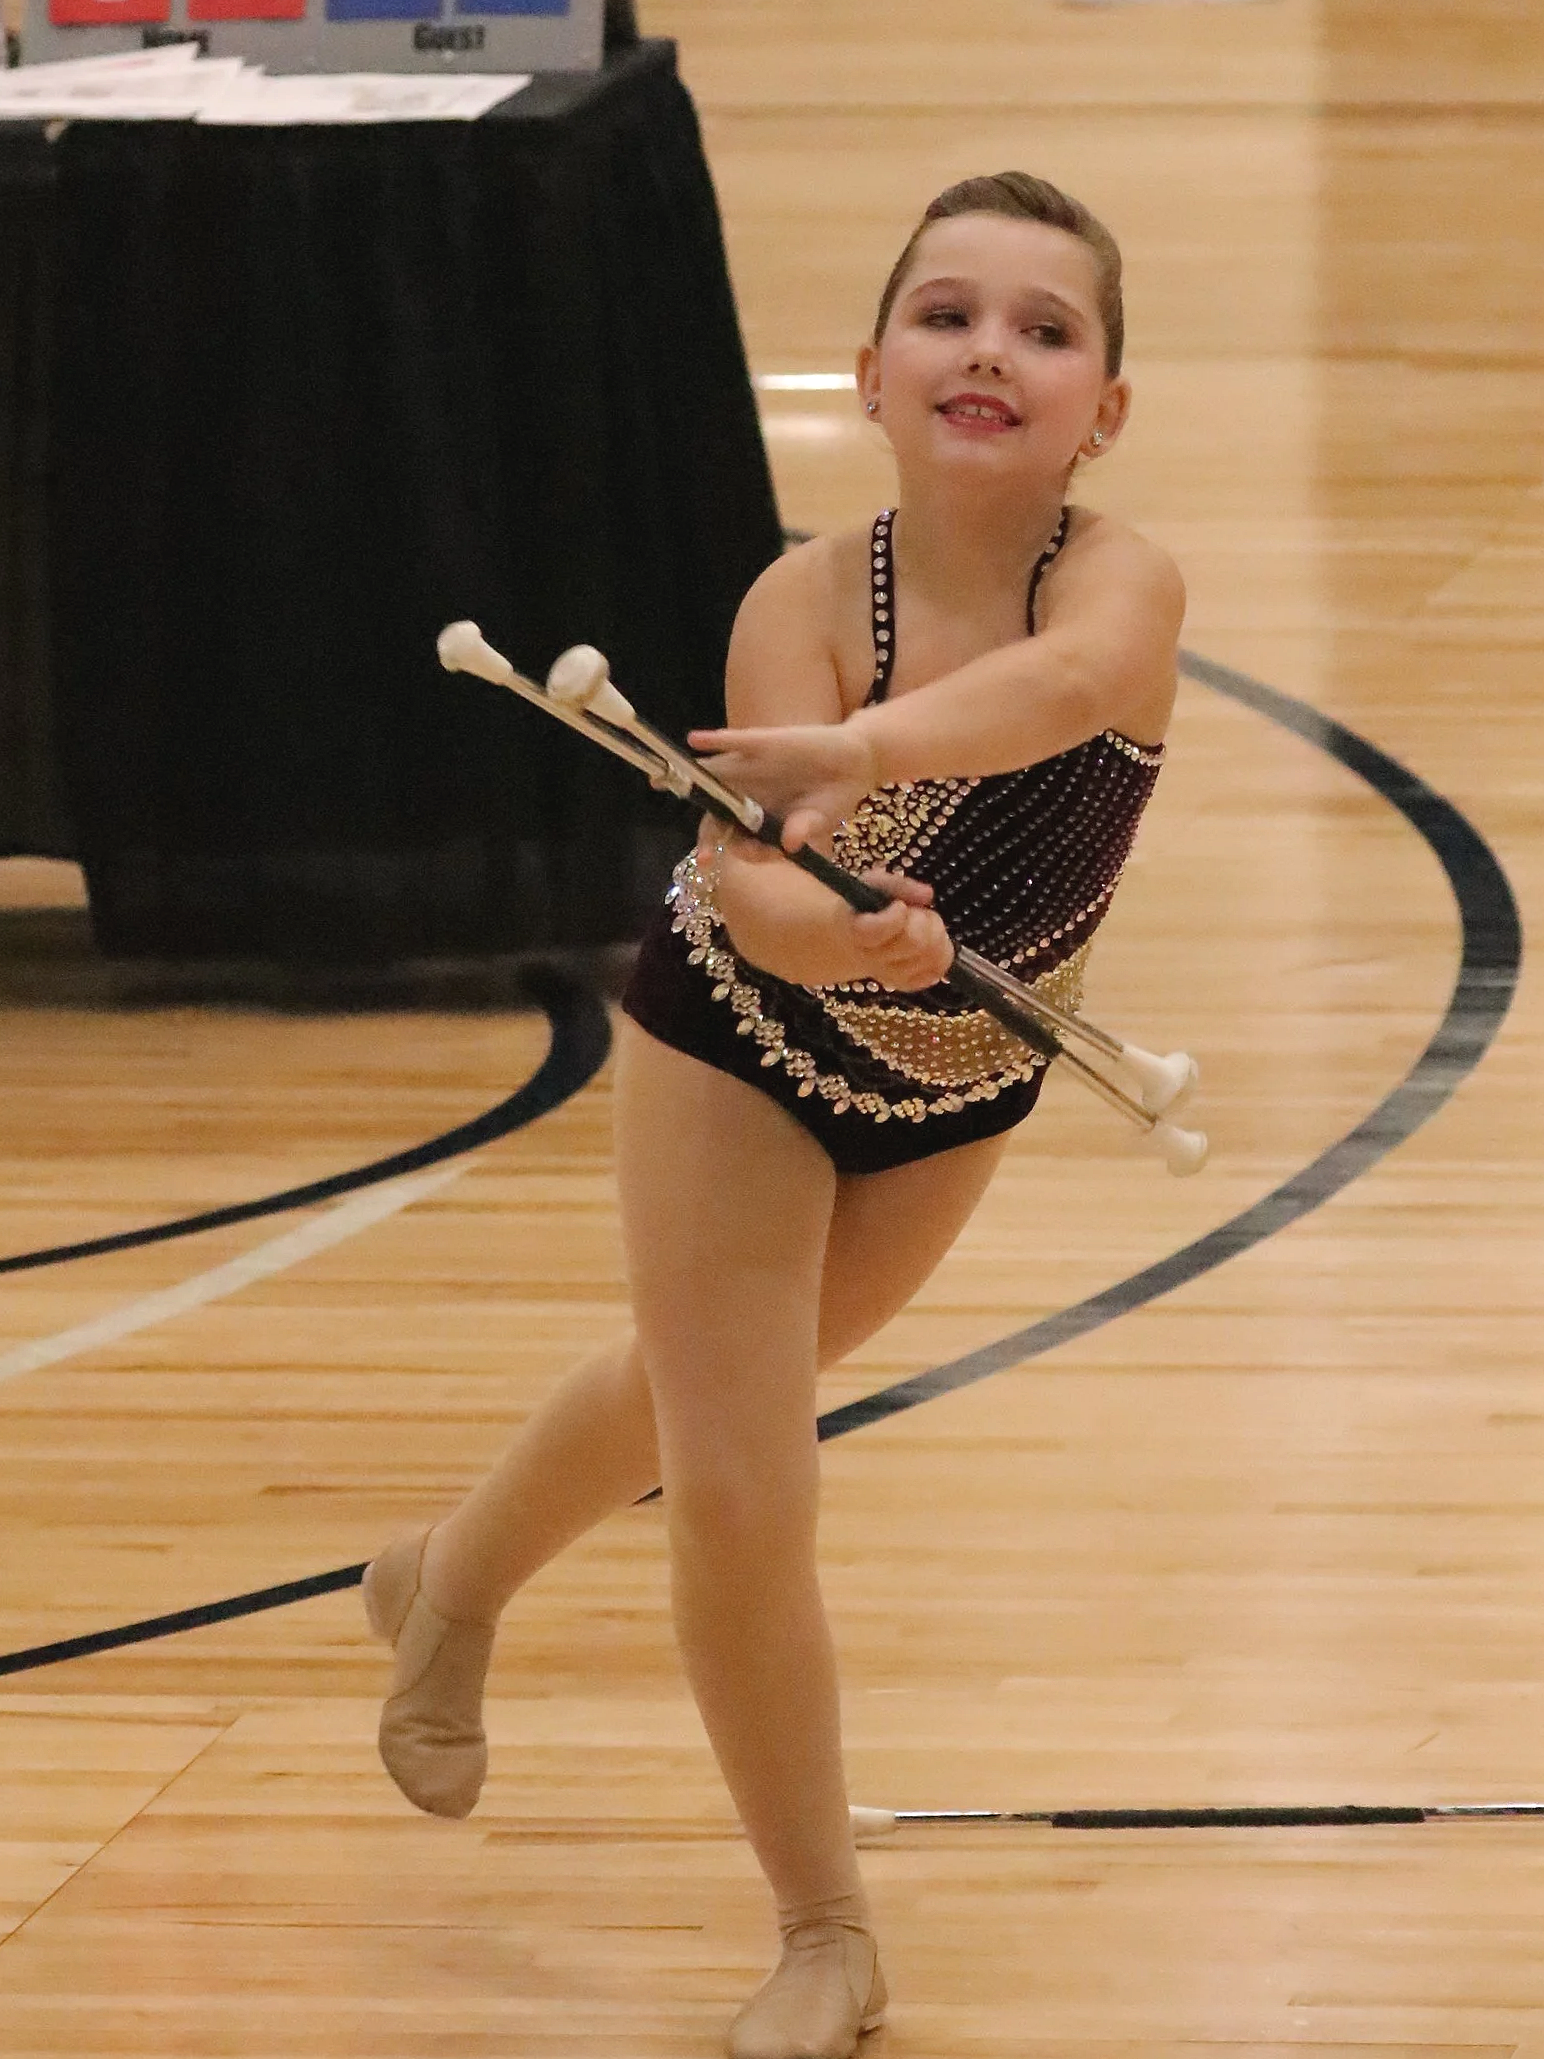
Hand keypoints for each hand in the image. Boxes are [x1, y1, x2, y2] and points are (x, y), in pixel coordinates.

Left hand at [687, 719, 881, 851]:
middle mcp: (749, 795)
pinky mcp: (764, 743)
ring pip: (716, 776)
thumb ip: (804, 829)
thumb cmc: (833, 798)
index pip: (734, 837)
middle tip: (702, 856)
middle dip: (706, 835)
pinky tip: (696, 740)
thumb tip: (790, 844)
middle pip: (717, 813)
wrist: (854, 762)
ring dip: (690, 778)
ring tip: (661, 779)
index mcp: (760, 818)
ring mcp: (753, 769)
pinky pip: (735, 742)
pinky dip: (715, 740)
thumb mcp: (821, 819)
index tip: (725, 858)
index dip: (727, 849)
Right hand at [848, 869, 952, 991]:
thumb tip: (927, 895)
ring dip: (937, 935)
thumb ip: (898, 885)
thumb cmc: (862, 910)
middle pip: (914, 943)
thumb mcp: (871, 885)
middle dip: (924, 920)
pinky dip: (941, 955)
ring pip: (930, 958)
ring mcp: (890, 974)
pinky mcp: (905, 983)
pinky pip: (936, 973)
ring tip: (924, 925)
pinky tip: (931, 943)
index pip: (877, 931)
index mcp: (857, 930)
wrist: (849, 942)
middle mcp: (872, 958)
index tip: (900, 906)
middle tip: (916, 912)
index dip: (896, 917)